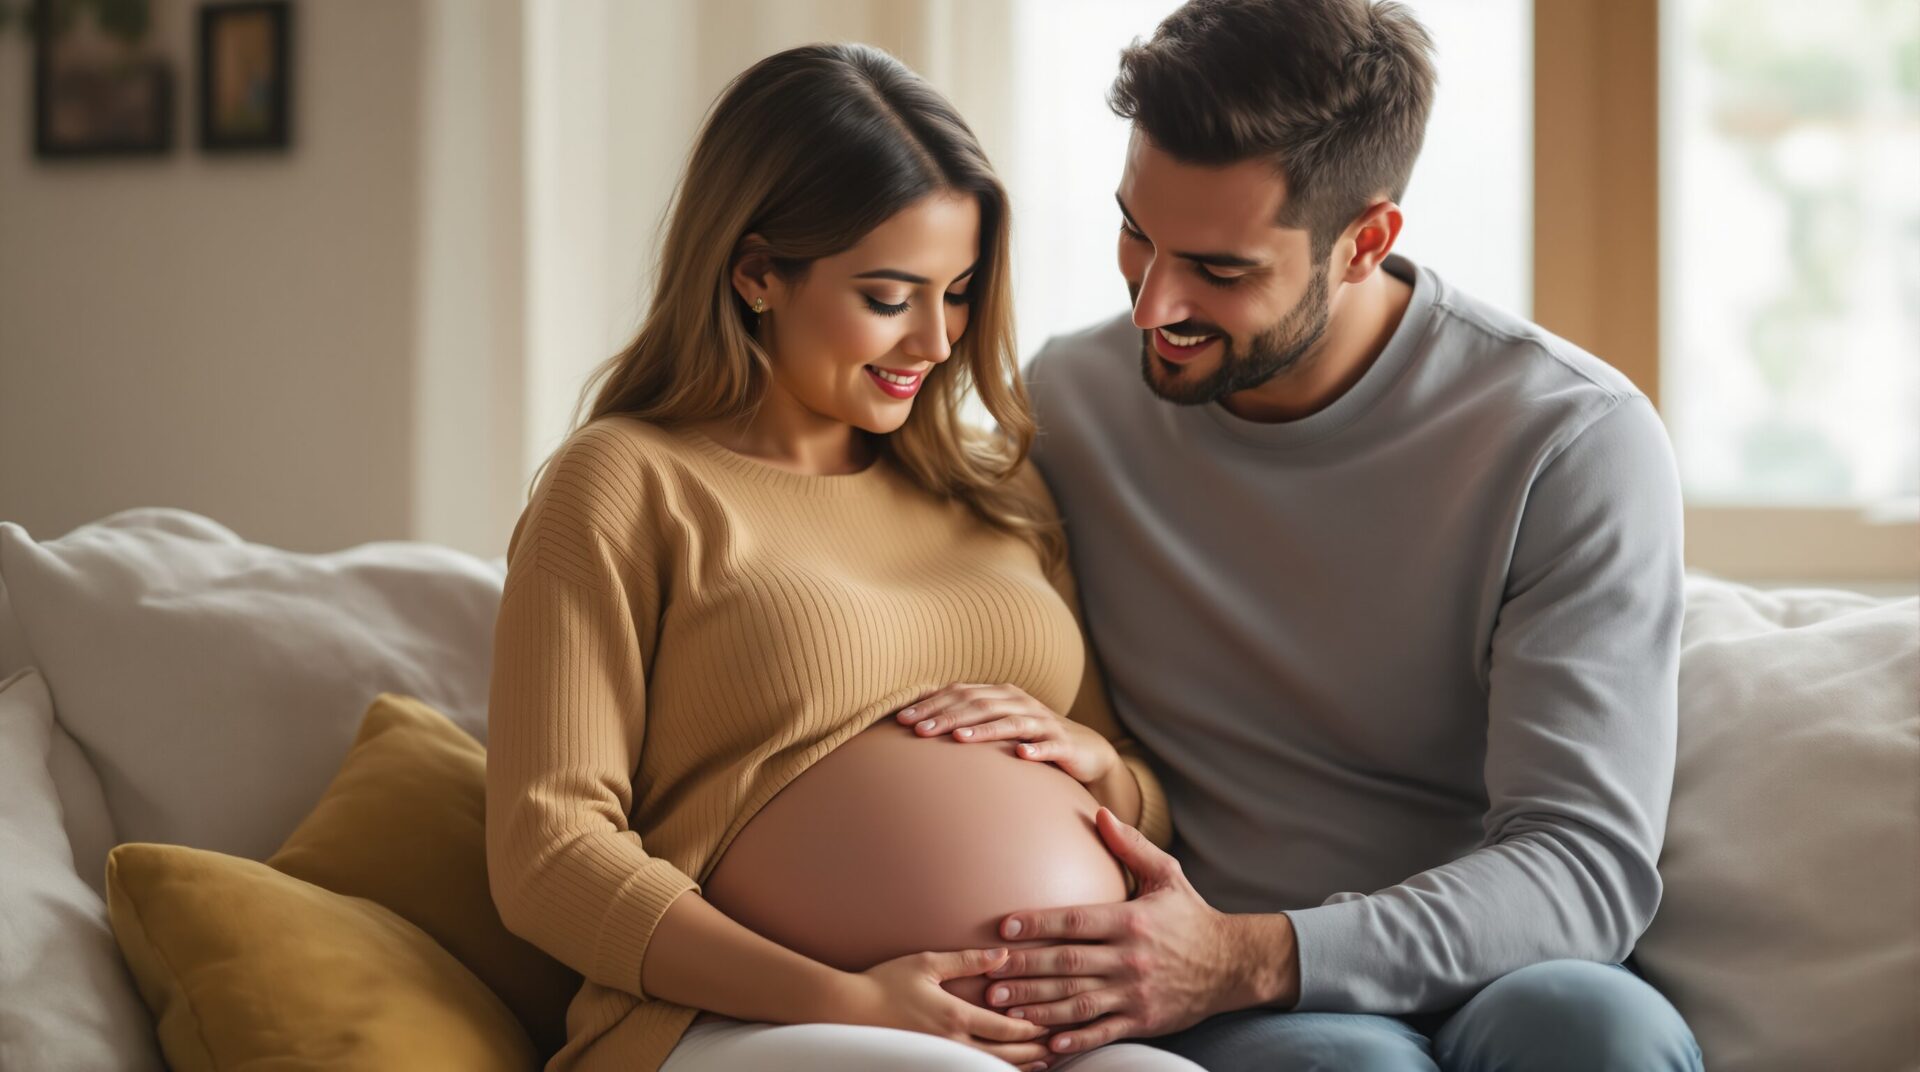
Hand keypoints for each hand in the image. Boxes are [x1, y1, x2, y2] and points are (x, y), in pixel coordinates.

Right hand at [836, 946, 1054, 1069]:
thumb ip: (968, 960)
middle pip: (1004, 1055)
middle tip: (1055, 1048)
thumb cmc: (886, 982)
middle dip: (1033, 1052)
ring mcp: (941, 1056)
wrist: (849, 1010)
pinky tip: (1003, 1067)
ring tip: (1039, 1063)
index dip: (1032, 1029)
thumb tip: (1003, 954)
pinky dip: (991, 1069)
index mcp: (956, 1016)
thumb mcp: (927, 963)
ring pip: (988, 1067)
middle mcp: (953, 1042)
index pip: (1006, 1029)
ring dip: (1017, 1066)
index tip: (1051, 1024)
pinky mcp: (930, 1062)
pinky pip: (969, 1069)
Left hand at [897, 683, 1119, 784]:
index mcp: (1002, 695)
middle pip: (980, 705)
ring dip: (984, 730)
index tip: (901, 720)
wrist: (1085, 750)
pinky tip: (1020, 756)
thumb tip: (924, 718)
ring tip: (958, 739)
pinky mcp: (1063, 743)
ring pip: (1011, 722)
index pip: (961, 694)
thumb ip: (970, 717)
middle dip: (947, 717)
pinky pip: (1048, 745)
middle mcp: (1020, 703)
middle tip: (918, 731)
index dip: (931, 705)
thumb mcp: (1000, 723)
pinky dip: (1034, 749)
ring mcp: (1043, 722)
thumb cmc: (1033, 737)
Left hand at [982, 808, 1275, 1056]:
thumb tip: (1100, 812)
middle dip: (1024, 969)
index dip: (1037, 924)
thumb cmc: (1192, 917)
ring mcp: (1135, 992)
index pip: (1074, 921)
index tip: (1003, 928)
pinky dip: (1075, 1038)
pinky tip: (1048, 1042)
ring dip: (1038, 1005)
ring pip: (1077, 1001)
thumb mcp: (1167, 875)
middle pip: (1067, 964)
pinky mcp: (1142, 1020)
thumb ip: (1131, 846)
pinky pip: (1103, 1031)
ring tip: (1004, 1007)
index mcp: (1130, 921)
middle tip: (988, 972)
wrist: (1233, 964)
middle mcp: (1129, 958)